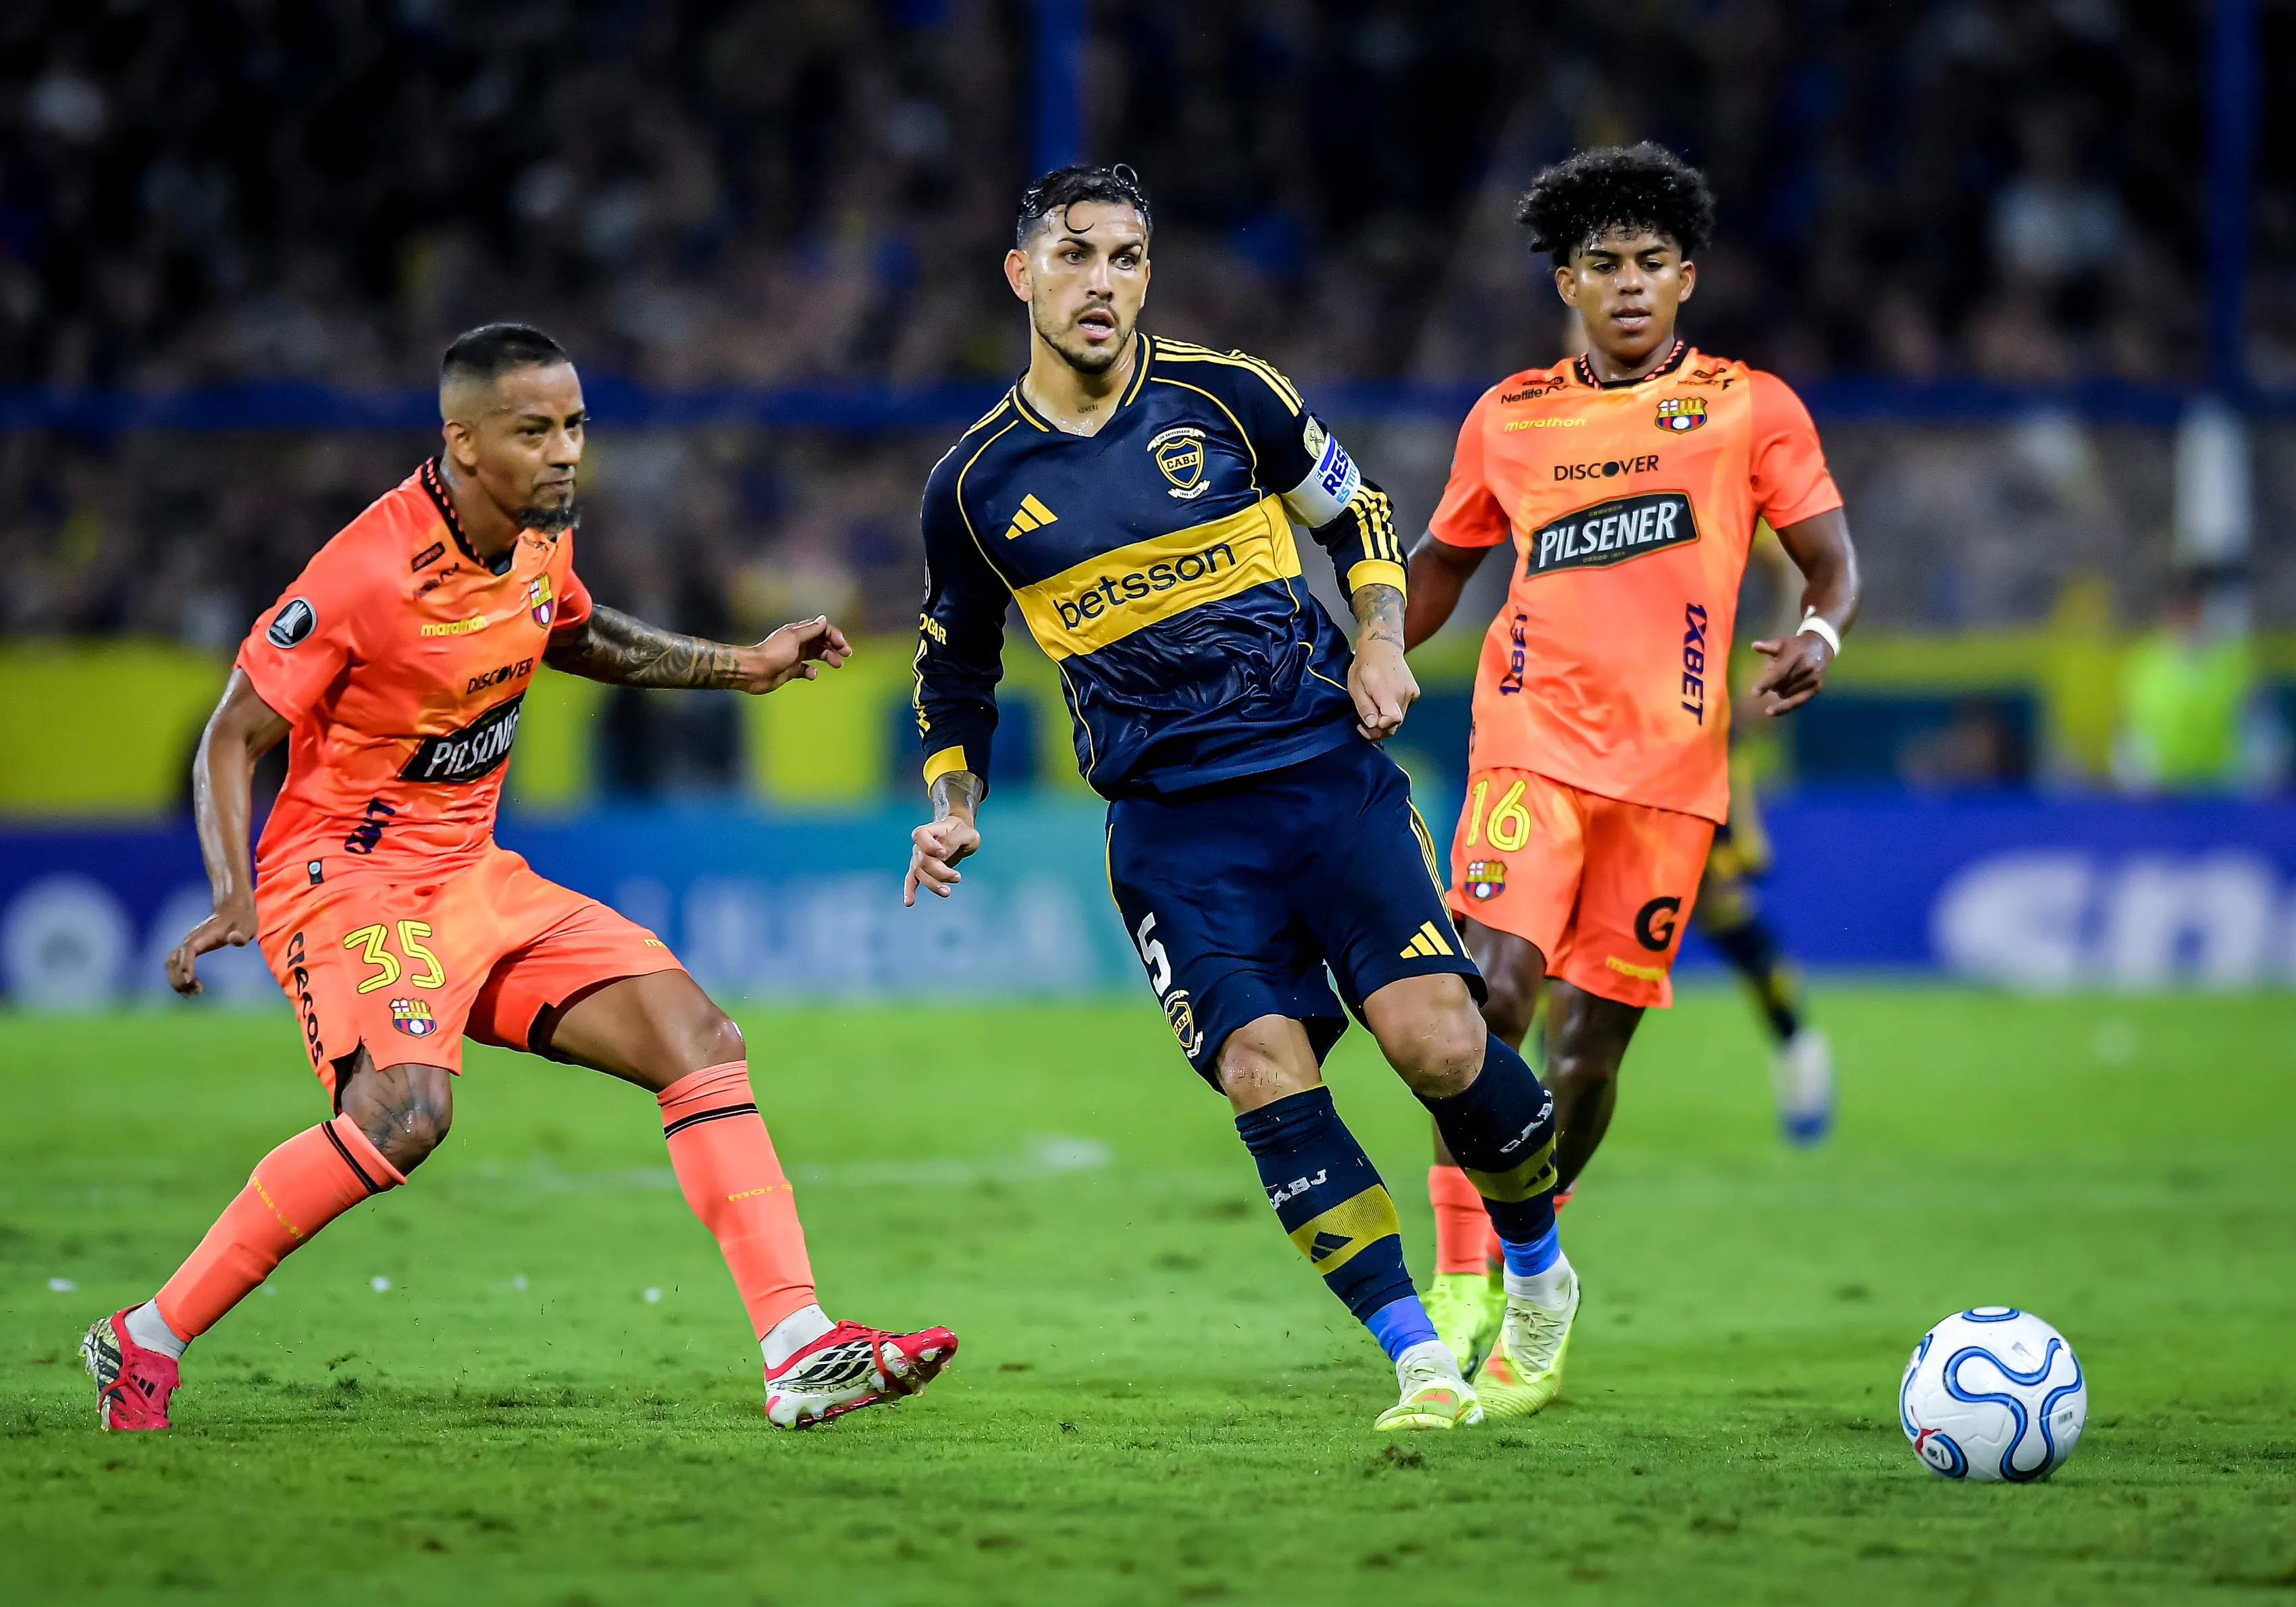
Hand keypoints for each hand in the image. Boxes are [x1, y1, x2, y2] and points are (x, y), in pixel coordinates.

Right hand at [166, 894, 258, 995]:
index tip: (189, 980)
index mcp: (204, 935)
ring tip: (190, 994)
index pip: (189, 950)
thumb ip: (242, 934)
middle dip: (180, 978)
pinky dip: (177, 976)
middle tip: (195, 992)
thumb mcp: (248, 926)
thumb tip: (233, 939)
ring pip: (171, 963)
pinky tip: (191, 986)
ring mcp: (188, 943)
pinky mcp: (189, 948)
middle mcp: (191, 939)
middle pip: (175, 959)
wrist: (233, 908)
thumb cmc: (242, 919)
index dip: (186, 965)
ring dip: (175, 979)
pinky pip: (175, 963)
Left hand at [733, 616, 850, 693]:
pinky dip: (812, 672)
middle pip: (822, 641)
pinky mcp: (791, 670)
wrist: (754, 671)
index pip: (821, 629)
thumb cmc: (773, 653)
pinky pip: (806, 670)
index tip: (842, 645)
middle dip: (835, 646)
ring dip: (828, 658)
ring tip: (837, 665)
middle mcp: (798, 643)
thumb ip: (810, 630)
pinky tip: (812, 674)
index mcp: (798, 632)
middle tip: (846, 654)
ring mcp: (795, 656)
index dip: (834, 634)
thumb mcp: (794, 638)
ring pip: (817, 655)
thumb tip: (823, 619)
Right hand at [905, 816, 981, 904]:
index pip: (921, 835)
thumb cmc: (962, 831)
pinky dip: (909, 891)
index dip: (929, 846)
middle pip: (923, 860)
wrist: (959, 834)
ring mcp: (918, 858)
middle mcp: (920, 844)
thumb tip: (943, 854)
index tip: (943, 853)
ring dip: (933, 884)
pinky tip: (909, 902)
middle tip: (957, 877)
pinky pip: (911, 880)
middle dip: (940, 872)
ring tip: (947, 892)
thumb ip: (953, 841)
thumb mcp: (966, 833)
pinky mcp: (920, 870)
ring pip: (920, 873)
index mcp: (930, 830)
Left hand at [1349, 638, 1418, 741]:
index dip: (1379, 728)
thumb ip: (1365, 707)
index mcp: (1387, 691)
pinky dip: (1393, 710)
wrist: (1382, 646)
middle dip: (1379, 729)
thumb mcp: (1355, 687)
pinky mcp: (1414, 692)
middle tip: (1364, 724)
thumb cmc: (1365, 666)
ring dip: (1386, 719)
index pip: (1393, 720)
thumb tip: (1373, 725)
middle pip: (1395, 724)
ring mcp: (1411, 693)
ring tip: (1373, 708)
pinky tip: (1383, 700)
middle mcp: (1403, 693)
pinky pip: (1404, 709)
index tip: (1365, 725)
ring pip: (1399, 719)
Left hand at [1749, 630, 1833, 715]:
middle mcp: (1806, 669)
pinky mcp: (1816, 689)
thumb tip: (1753, 646)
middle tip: (1772, 678)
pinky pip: (1798, 703)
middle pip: (1781, 685)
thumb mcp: (1782, 642)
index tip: (1755, 693)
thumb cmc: (1797, 646)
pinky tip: (1772, 711)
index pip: (1779, 673)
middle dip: (1771, 685)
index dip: (1766, 683)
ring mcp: (1812, 680)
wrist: (1821, 646)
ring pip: (1787, 694)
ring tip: (1781, 681)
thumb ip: (1768, 646)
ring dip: (1778, 691)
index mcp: (1797, 656)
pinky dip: (1784, 707)